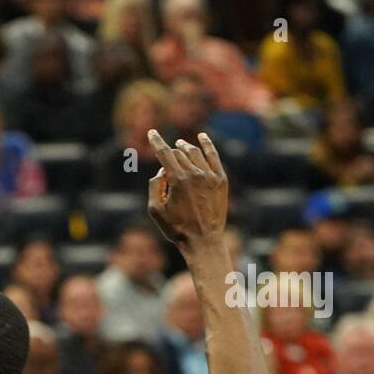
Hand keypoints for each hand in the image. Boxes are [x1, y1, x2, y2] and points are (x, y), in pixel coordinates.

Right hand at [146, 131, 227, 247]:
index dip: (157, 141)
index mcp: (177, 180)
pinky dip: (207, 145)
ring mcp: (210, 176)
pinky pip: (213, 156)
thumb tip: (162, 171)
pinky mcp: (221, 180)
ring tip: (180, 145)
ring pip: (195, 153)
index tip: (152, 132)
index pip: (165, 154)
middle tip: (166, 155)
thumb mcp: (155, 210)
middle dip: (170, 152)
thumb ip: (154, 186)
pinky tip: (202, 137)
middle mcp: (194, 174)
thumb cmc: (176, 228)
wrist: (203, 241)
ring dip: (185, 147)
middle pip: (179, 154)